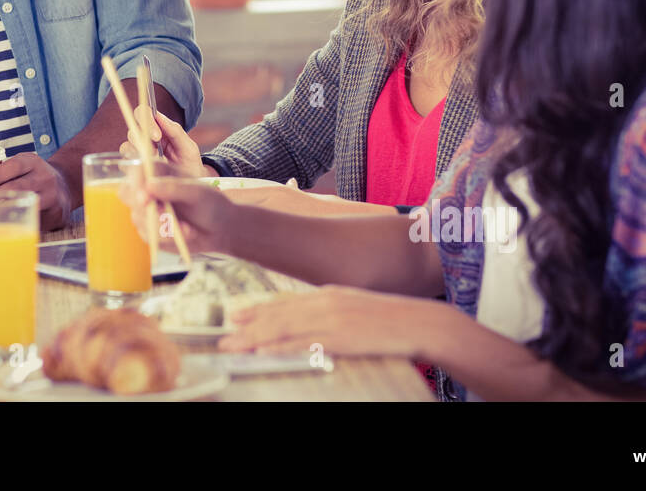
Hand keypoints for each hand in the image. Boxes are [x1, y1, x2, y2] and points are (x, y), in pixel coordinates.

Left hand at [0, 152, 72, 230]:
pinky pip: (36, 220)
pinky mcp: (58, 213)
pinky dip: (20, 225)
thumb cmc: (32, 177)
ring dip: (5, 213)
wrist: (66, 185)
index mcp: (32, 162)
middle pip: (19, 186)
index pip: (13, 166)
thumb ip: (3, 175)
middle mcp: (45, 177)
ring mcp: (53, 195)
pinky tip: (6, 231)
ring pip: (27, 204)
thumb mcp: (22, 168)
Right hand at [118, 108, 207, 176]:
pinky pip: (125, 167)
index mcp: (157, 129)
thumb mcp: (188, 148)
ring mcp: (137, 155)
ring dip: (137, 156)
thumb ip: (175, 132)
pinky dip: (133, 171)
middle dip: (142, 141)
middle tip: (155, 154)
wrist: (190, 189)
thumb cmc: (189, 165)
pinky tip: (146, 178)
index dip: (146, 121)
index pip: (142, 114)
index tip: (157, 136)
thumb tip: (159, 116)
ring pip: (125, 148)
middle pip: (132, 131)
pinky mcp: (134, 171)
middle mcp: (144, 140)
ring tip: (152, 168)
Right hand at [118, 163, 234, 253]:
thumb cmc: (212, 204)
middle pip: (127, 193)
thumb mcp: (198, 193)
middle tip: (165, 217)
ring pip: (138, 218)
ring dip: (162, 227)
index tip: (145, 200)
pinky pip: (148, 235)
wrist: (220, 230)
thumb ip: (174, 188)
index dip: (136, 183)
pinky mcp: (149, 230)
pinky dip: (167, 238)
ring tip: (188, 229)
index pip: (137, 170)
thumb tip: (149, 185)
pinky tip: (185, 234)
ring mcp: (148, 210)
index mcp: (160, 172)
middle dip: (143, 208)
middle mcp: (149, 189)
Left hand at [218, 287, 443, 358]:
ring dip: (254, 338)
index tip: (236, 315)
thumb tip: (311, 319)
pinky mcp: (339, 337)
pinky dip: (278, 348)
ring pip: (283, 328)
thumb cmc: (392, 318)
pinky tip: (262, 352)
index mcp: (329, 293)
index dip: (258, 309)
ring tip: (232, 346)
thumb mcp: (356, 308)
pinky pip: (301, 344)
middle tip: (224, 336)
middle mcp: (325, 302)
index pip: (285, 302)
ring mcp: (331, 319)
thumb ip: (332, 310)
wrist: (420, 322)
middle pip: (278, 314)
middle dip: (248, 326)